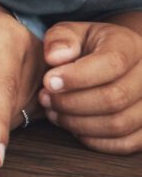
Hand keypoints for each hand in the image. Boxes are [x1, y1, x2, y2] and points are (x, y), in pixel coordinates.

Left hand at [40, 20, 141, 153]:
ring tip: (54, 113)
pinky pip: (125, 144)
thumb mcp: (72, 33)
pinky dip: (95, 140)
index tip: (48, 82)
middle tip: (46, 99)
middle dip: (72, 103)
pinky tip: (74, 128)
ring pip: (119, 124)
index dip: (77, 77)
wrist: (114, 59)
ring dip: (79, 124)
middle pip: (114, 98)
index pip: (111, 63)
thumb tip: (54, 57)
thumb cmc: (88, 46)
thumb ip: (60, 39)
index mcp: (130, 46)